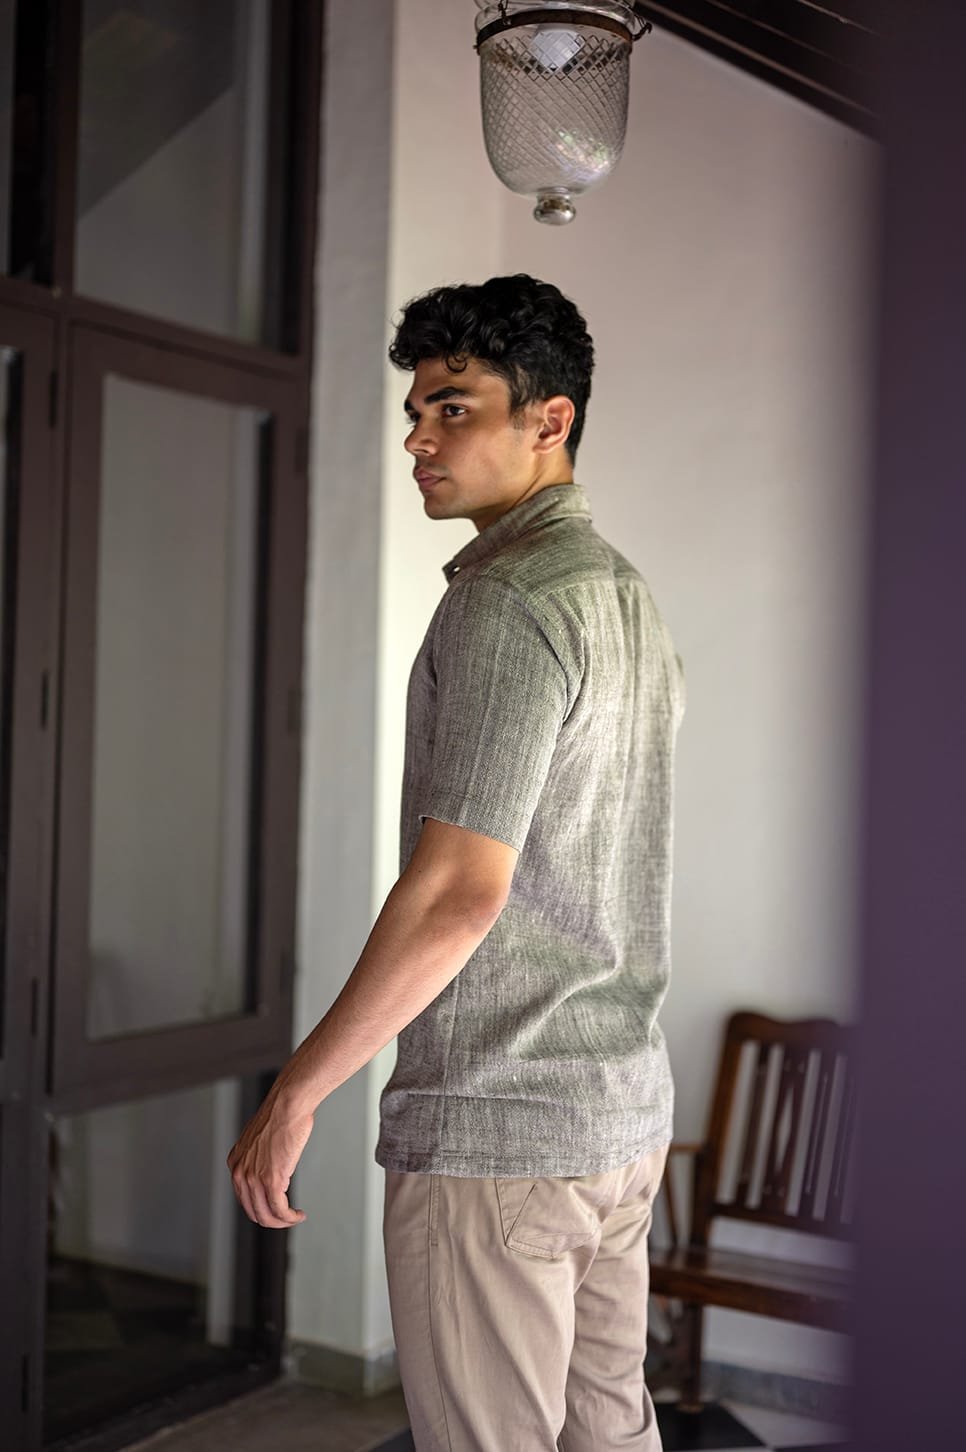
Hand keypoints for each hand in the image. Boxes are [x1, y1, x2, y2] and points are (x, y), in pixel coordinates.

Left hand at [227, 1092, 313, 1228]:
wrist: (288, 1104)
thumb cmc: (281, 1115)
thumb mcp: (261, 1139)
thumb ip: (259, 1156)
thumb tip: (272, 1166)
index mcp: (236, 1163)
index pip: (244, 1198)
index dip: (262, 1206)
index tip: (277, 1207)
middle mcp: (240, 1173)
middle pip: (253, 1211)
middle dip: (271, 1219)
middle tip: (287, 1217)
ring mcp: (254, 1178)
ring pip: (266, 1215)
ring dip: (282, 1221)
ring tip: (295, 1217)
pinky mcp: (272, 1180)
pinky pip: (279, 1210)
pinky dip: (290, 1217)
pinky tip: (298, 1214)